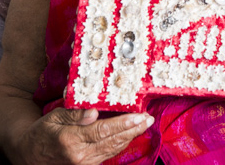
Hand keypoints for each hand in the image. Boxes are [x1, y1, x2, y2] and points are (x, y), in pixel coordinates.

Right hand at [18, 107, 154, 164]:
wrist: (28, 156)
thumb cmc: (41, 133)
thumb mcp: (53, 117)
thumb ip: (75, 114)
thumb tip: (94, 111)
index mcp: (71, 140)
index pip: (103, 131)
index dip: (123, 123)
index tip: (139, 116)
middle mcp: (80, 156)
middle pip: (113, 141)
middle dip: (133, 129)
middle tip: (149, 118)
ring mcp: (84, 164)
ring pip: (113, 149)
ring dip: (131, 136)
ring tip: (144, 124)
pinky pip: (108, 154)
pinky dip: (121, 143)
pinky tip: (130, 134)